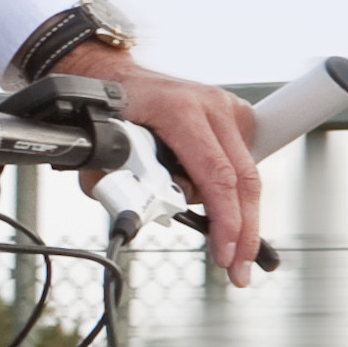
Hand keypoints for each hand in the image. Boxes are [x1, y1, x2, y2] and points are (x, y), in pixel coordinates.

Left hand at [72, 48, 267, 284]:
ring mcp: (225, 107)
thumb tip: (134, 213)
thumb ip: (114, 184)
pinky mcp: (233, 114)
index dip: (226, 220)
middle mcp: (210, 105)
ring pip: (245, 174)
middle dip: (244, 232)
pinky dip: (228, 188)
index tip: (225, 253)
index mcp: (180, 111)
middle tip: (238, 269)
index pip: (217, 175)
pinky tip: (209, 195)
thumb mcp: (102, 150)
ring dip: (232, 210)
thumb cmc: (111, 111)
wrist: (117, 77)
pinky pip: (240, 162)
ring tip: (206, 223)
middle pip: (245, 180)